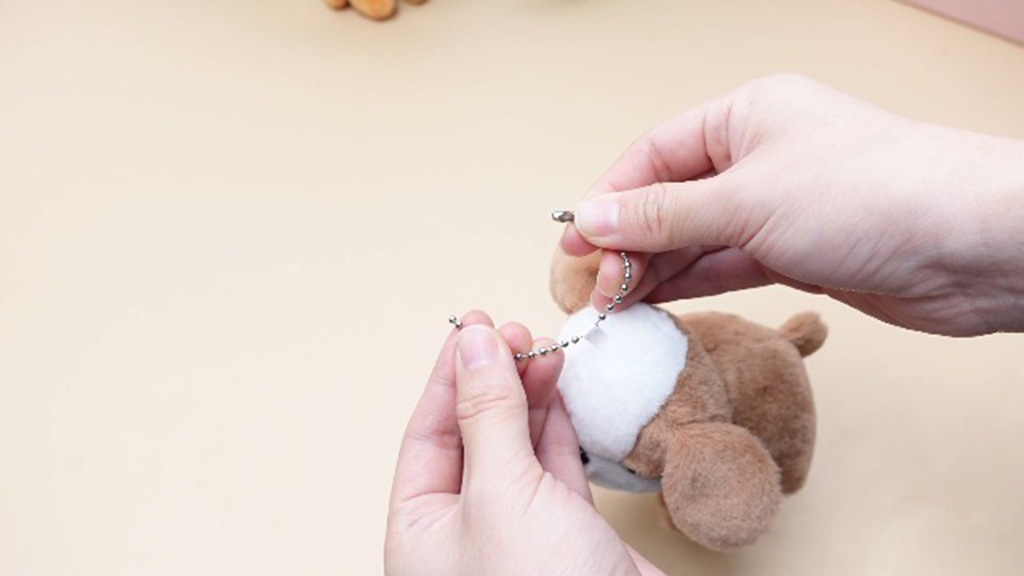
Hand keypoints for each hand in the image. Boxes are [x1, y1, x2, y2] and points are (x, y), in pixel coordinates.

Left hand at [385, 311, 663, 575]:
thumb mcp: (502, 493)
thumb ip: (488, 414)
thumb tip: (475, 342)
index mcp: (421, 533)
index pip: (427, 435)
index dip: (451, 376)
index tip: (475, 325)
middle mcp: (463, 534)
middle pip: (472, 436)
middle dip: (493, 381)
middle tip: (517, 332)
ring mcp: (518, 535)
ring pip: (517, 448)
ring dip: (530, 398)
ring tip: (545, 350)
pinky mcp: (567, 537)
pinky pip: (554, 469)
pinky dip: (559, 429)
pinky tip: (561, 393)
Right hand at [562, 74, 1023, 335]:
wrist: (970, 246)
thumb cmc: (870, 193)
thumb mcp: (746, 199)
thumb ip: (662, 216)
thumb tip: (590, 221)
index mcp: (745, 116)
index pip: (653, 154)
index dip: (608, 199)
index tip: (575, 244)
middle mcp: (759, 155)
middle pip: (670, 199)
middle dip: (628, 243)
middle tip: (594, 288)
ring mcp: (778, 205)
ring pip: (696, 237)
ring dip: (655, 270)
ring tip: (615, 305)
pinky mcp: (797, 251)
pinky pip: (727, 265)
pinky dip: (693, 283)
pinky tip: (658, 304)